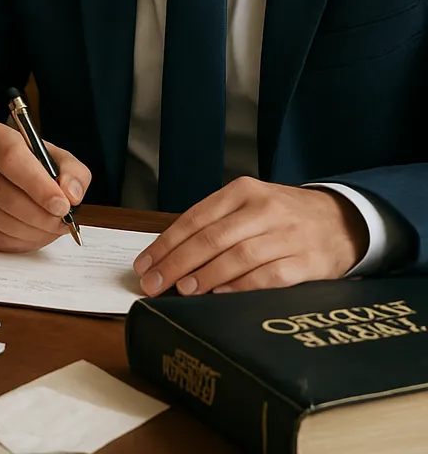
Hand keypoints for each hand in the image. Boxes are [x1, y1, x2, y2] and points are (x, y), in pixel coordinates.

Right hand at [0, 121, 91, 252]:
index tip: (62, 205)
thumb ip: (72, 171)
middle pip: (7, 196)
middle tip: (63, 222)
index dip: (39, 186)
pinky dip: (21, 242)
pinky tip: (33, 233)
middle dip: (42, 216)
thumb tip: (72, 195)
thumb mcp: (53, 155)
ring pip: (3, 222)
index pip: (11, 159)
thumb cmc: (26, 163)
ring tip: (51, 227)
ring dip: (35, 232)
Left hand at [133, 177, 366, 295]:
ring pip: (238, 256)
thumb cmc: (282, 216)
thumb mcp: (248, 206)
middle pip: (212, 238)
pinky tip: (222, 295)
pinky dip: (243, 286)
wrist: (343, 219)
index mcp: (243, 192)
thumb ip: (214, 225)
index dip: (166, 243)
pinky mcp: (309, 261)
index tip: (145, 264)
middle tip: (154, 283)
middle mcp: (264, 209)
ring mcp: (288, 234)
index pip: (195, 218)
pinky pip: (271, 276)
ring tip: (183, 290)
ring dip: (206, 276)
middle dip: (177, 263)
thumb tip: (169, 257)